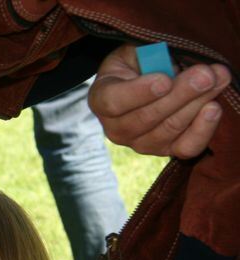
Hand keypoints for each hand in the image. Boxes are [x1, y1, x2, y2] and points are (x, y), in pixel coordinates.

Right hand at [88, 43, 230, 157]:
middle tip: (205, 74)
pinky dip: (202, 130)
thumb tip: (174, 65)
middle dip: (180, 94)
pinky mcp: (166, 150)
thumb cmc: (140, 62)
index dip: (139, 93)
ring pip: (169, 129)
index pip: (113, 102)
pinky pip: (185, 147)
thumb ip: (150, 55)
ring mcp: (140, 143)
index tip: (164, 80)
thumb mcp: (136, 50)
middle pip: (146, 118)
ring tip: (217, 79)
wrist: (146, 82)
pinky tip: (213, 108)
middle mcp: (116, 128)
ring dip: (196, 103)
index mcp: (101, 99)